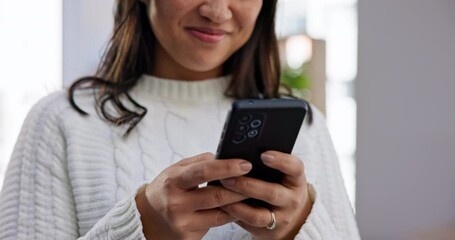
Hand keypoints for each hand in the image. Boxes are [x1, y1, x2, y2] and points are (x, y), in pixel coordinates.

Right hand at [135, 152, 251, 239]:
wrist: (146, 219)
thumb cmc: (165, 190)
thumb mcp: (175, 171)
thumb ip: (198, 163)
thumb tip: (223, 157)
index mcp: (173, 181)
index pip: (203, 172)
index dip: (227, 167)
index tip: (245, 164)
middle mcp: (177, 203)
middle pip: (216, 196)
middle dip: (240, 188)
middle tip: (257, 180)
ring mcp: (182, 222)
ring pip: (220, 214)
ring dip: (239, 204)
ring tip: (252, 194)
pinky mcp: (188, 237)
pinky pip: (216, 225)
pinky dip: (230, 216)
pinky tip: (239, 209)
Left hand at [219, 151, 311, 239]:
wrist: (293, 218)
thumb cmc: (281, 187)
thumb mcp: (283, 175)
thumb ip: (268, 165)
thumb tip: (239, 153)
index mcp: (296, 180)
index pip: (295, 168)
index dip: (281, 161)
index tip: (264, 154)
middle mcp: (292, 200)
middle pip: (272, 193)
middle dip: (248, 185)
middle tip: (228, 177)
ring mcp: (281, 218)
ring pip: (258, 215)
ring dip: (236, 204)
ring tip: (221, 193)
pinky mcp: (268, 232)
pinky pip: (248, 224)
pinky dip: (234, 214)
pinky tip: (222, 205)